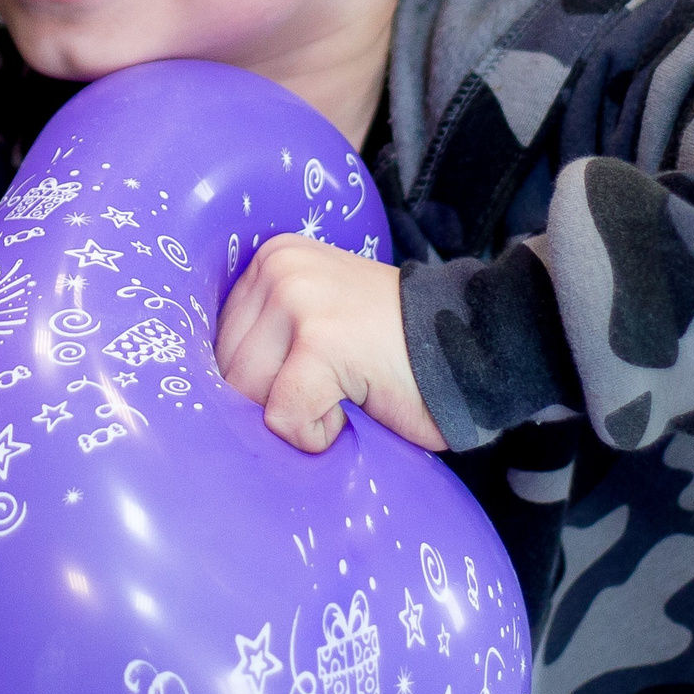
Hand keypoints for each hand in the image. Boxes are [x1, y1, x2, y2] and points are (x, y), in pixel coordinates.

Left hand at [215, 235, 441, 454]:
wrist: (476, 344)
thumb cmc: (396, 348)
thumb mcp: (319, 319)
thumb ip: (270, 340)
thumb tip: (217, 396)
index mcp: (273, 260)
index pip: (218, 343)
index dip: (256, 382)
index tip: (301, 383)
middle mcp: (280, 269)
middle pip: (228, 370)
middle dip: (272, 401)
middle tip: (329, 391)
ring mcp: (299, 300)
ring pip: (249, 394)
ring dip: (296, 416)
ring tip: (343, 395)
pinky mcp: (320, 341)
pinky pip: (284, 415)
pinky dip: (316, 433)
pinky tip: (350, 410)